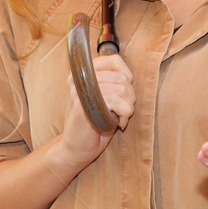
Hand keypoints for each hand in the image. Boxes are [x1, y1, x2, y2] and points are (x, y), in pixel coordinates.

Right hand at [56, 51, 134, 168]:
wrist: (77, 148)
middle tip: (124, 111)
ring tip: (121, 118)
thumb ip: (113, 83)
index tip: (124, 93)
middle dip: (130, 97)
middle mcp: (79, 78)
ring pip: (121, 89)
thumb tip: (128, 76)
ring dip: (128, 108)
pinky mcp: (83, 105)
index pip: (114, 60)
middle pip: (122, 77)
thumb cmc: (95, 123)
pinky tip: (119, 124)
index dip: (126, 76)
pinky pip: (115, 101)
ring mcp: (80, 90)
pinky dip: (124, 114)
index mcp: (84, 72)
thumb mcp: (105, 98)